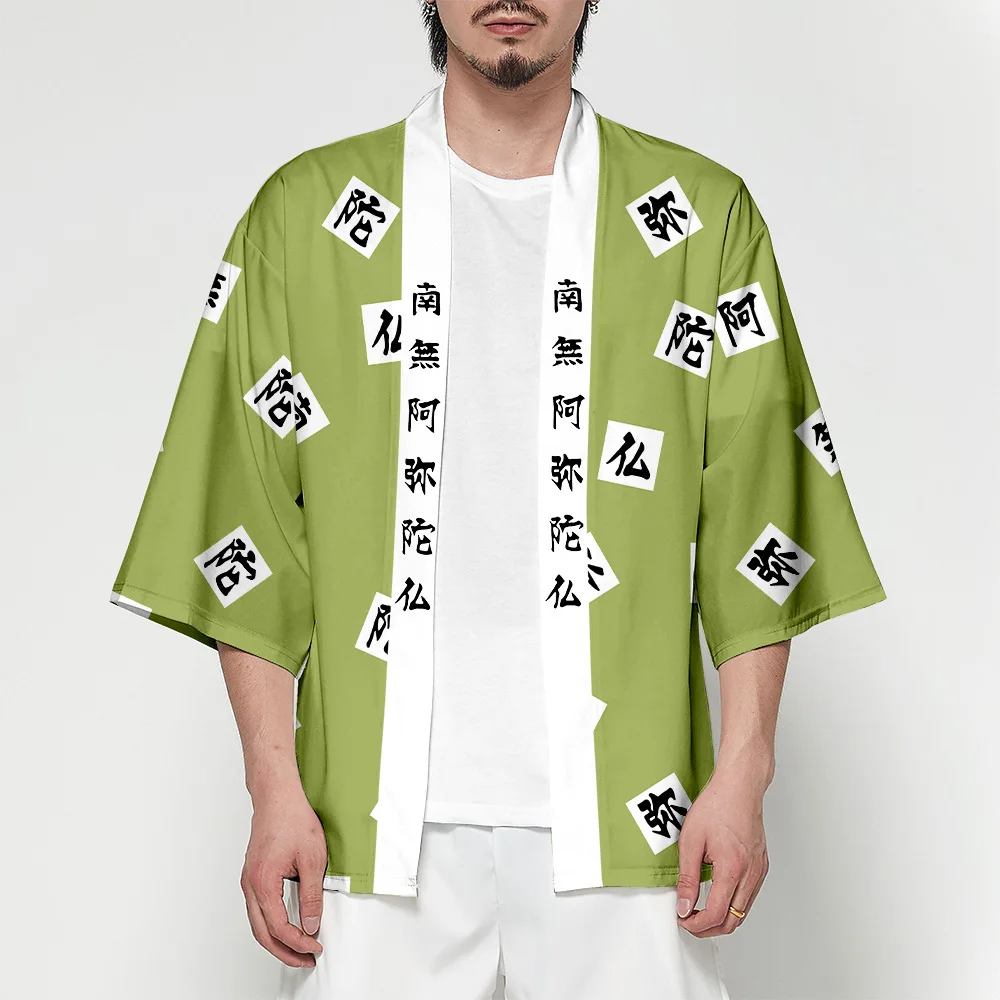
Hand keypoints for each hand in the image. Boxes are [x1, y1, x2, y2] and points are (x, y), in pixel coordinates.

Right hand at [240, 785, 328, 967]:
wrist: (277, 796)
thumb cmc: (292, 819)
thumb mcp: (312, 858)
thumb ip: (311, 894)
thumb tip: (310, 923)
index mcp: (263, 883)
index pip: (279, 927)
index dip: (298, 942)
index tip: (315, 947)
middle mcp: (250, 885)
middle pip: (262, 933)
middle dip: (284, 951)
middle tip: (305, 959)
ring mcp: (248, 880)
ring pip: (257, 923)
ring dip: (276, 940)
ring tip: (298, 948)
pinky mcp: (252, 875)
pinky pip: (257, 909)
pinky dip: (270, 924)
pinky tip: (286, 926)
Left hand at [674, 764, 768, 936]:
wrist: (739, 788)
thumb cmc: (717, 806)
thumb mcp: (691, 840)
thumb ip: (687, 877)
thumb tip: (684, 906)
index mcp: (732, 868)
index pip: (715, 914)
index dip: (696, 924)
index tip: (682, 919)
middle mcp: (750, 874)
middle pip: (732, 921)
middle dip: (708, 928)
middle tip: (688, 920)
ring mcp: (759, 872)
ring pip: (742, 913)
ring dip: (720, 919)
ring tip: (699, 910)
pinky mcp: (761, 867)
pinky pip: (748, 898)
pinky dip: (732, 905)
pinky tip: (716, 895)